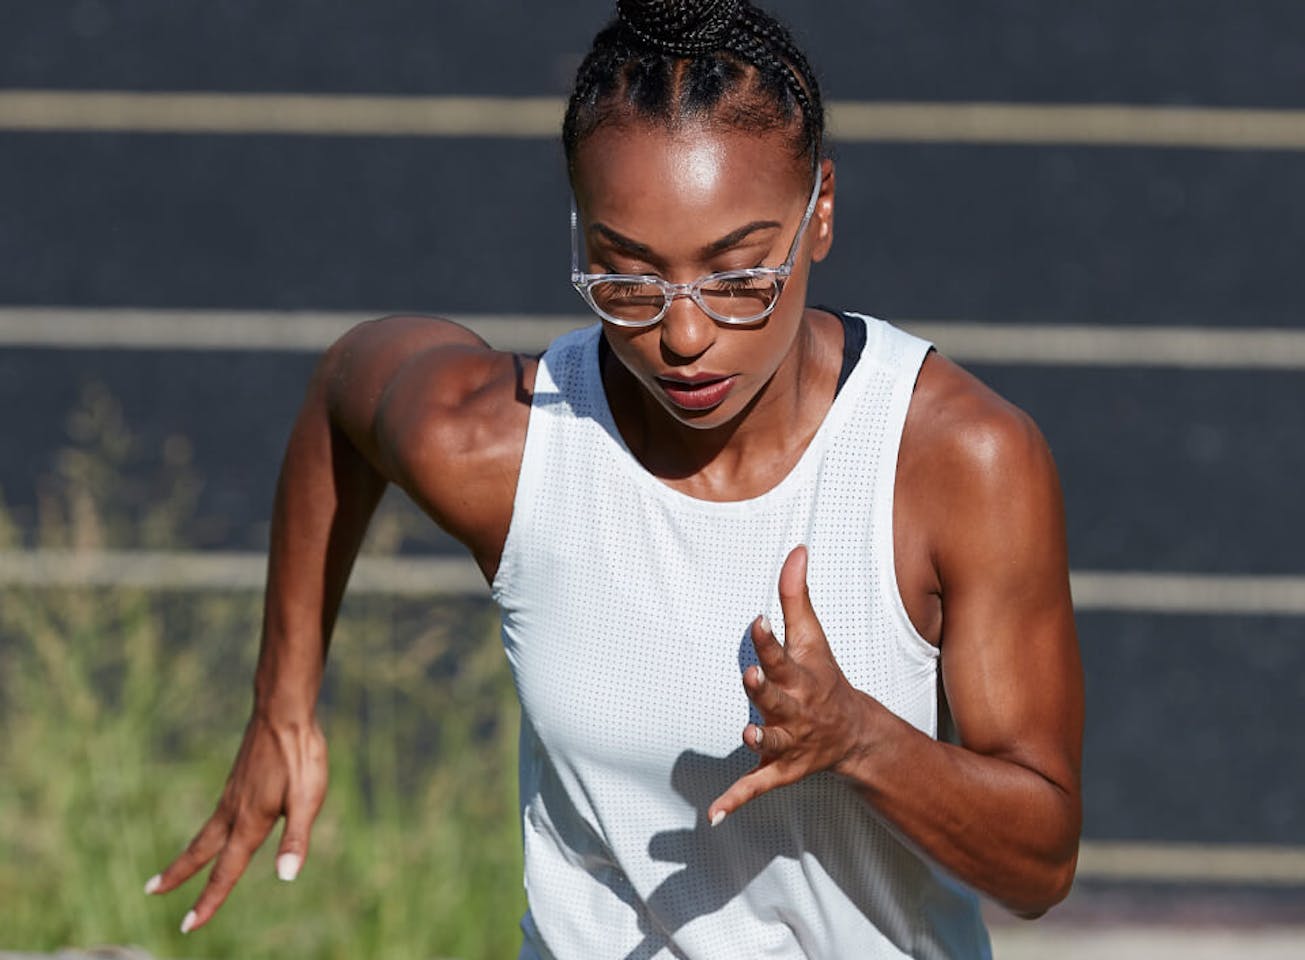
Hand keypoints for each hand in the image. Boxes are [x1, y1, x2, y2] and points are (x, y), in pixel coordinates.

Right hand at [144, 712, 327, 932]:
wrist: (284, 710)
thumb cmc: (300, 755)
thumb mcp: (308, 799)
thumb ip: (295, 839)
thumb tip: (286, 877)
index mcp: (250, 822)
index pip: (226, 871)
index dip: (209, 901)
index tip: (188, 926)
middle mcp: (234, 810)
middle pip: (200, 851)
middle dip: (177, 875)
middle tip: (151, 892)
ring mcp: (233, 793)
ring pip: (206, 831)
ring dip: (189, 854)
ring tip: (176, 869)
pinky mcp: (238, 779)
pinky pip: (218, 813)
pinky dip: (208, 831)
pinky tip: (218, 827)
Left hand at [708, 545, 874, 824]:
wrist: (854, 733)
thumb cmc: (823, 676)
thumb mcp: (813, 637)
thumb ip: (796, 594)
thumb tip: (796, 548)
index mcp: (801, 677)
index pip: (783, 655)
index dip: (770, 640)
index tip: (757, 620)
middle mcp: (795, 710)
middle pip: (777, 699)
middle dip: (765, 689)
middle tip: (751, 676)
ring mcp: (788, 743)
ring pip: (770, 743)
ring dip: (759, 741)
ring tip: (745, 736)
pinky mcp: (778, 770)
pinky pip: (756, 787)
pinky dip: (735, 802)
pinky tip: (712, 816)